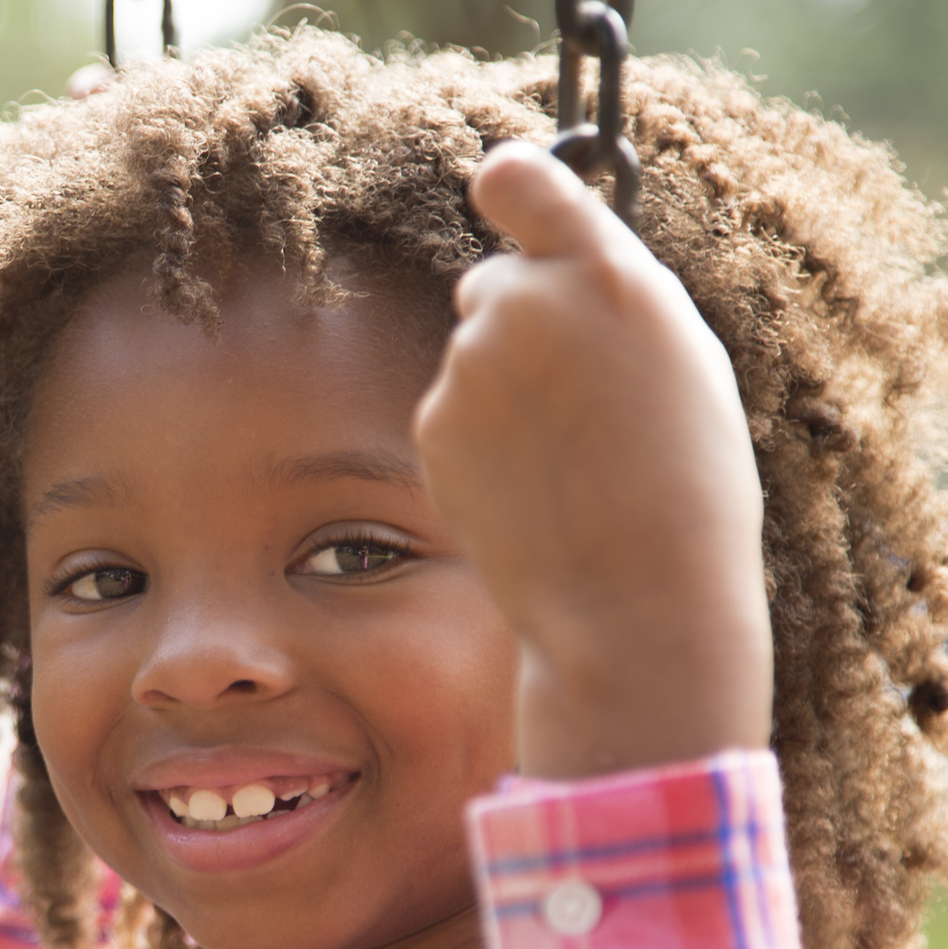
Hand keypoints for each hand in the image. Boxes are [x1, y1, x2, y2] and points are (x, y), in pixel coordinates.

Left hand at [414, 142, 772, 779]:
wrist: (630, 599)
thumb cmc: (683, 485)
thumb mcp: (679, 359)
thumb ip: (609, 298)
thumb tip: (547, 269)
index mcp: (607, 275)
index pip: (523, 181)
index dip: (509, 183)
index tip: (503, 183)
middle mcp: (524, 304)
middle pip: (491, 281)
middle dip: (518, 319)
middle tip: (578, 394)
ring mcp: (467, 365)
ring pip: (473, 353)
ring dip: (505, 388)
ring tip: (567, 457)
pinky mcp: (431, 423)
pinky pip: (452, 412)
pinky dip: (480, 441)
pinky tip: (530, 487)